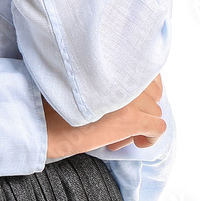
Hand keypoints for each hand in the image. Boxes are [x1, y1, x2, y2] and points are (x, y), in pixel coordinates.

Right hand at [42, 74, 165, 160]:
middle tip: (121, 120)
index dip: (140, 90)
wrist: (42, 120)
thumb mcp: (84, 76)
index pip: (147, 70)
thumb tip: (136, 90)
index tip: (128, 101)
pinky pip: (157, 128)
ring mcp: (129, 95)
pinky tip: (136, 141)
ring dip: (142, 123)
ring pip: (155, 111)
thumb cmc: (56, 99)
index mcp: (114, 59)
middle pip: (154, 92)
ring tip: (118, 132)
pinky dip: (151, 138)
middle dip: (142, 107)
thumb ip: (108, 74)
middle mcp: (124, 72)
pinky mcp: (130, 118)